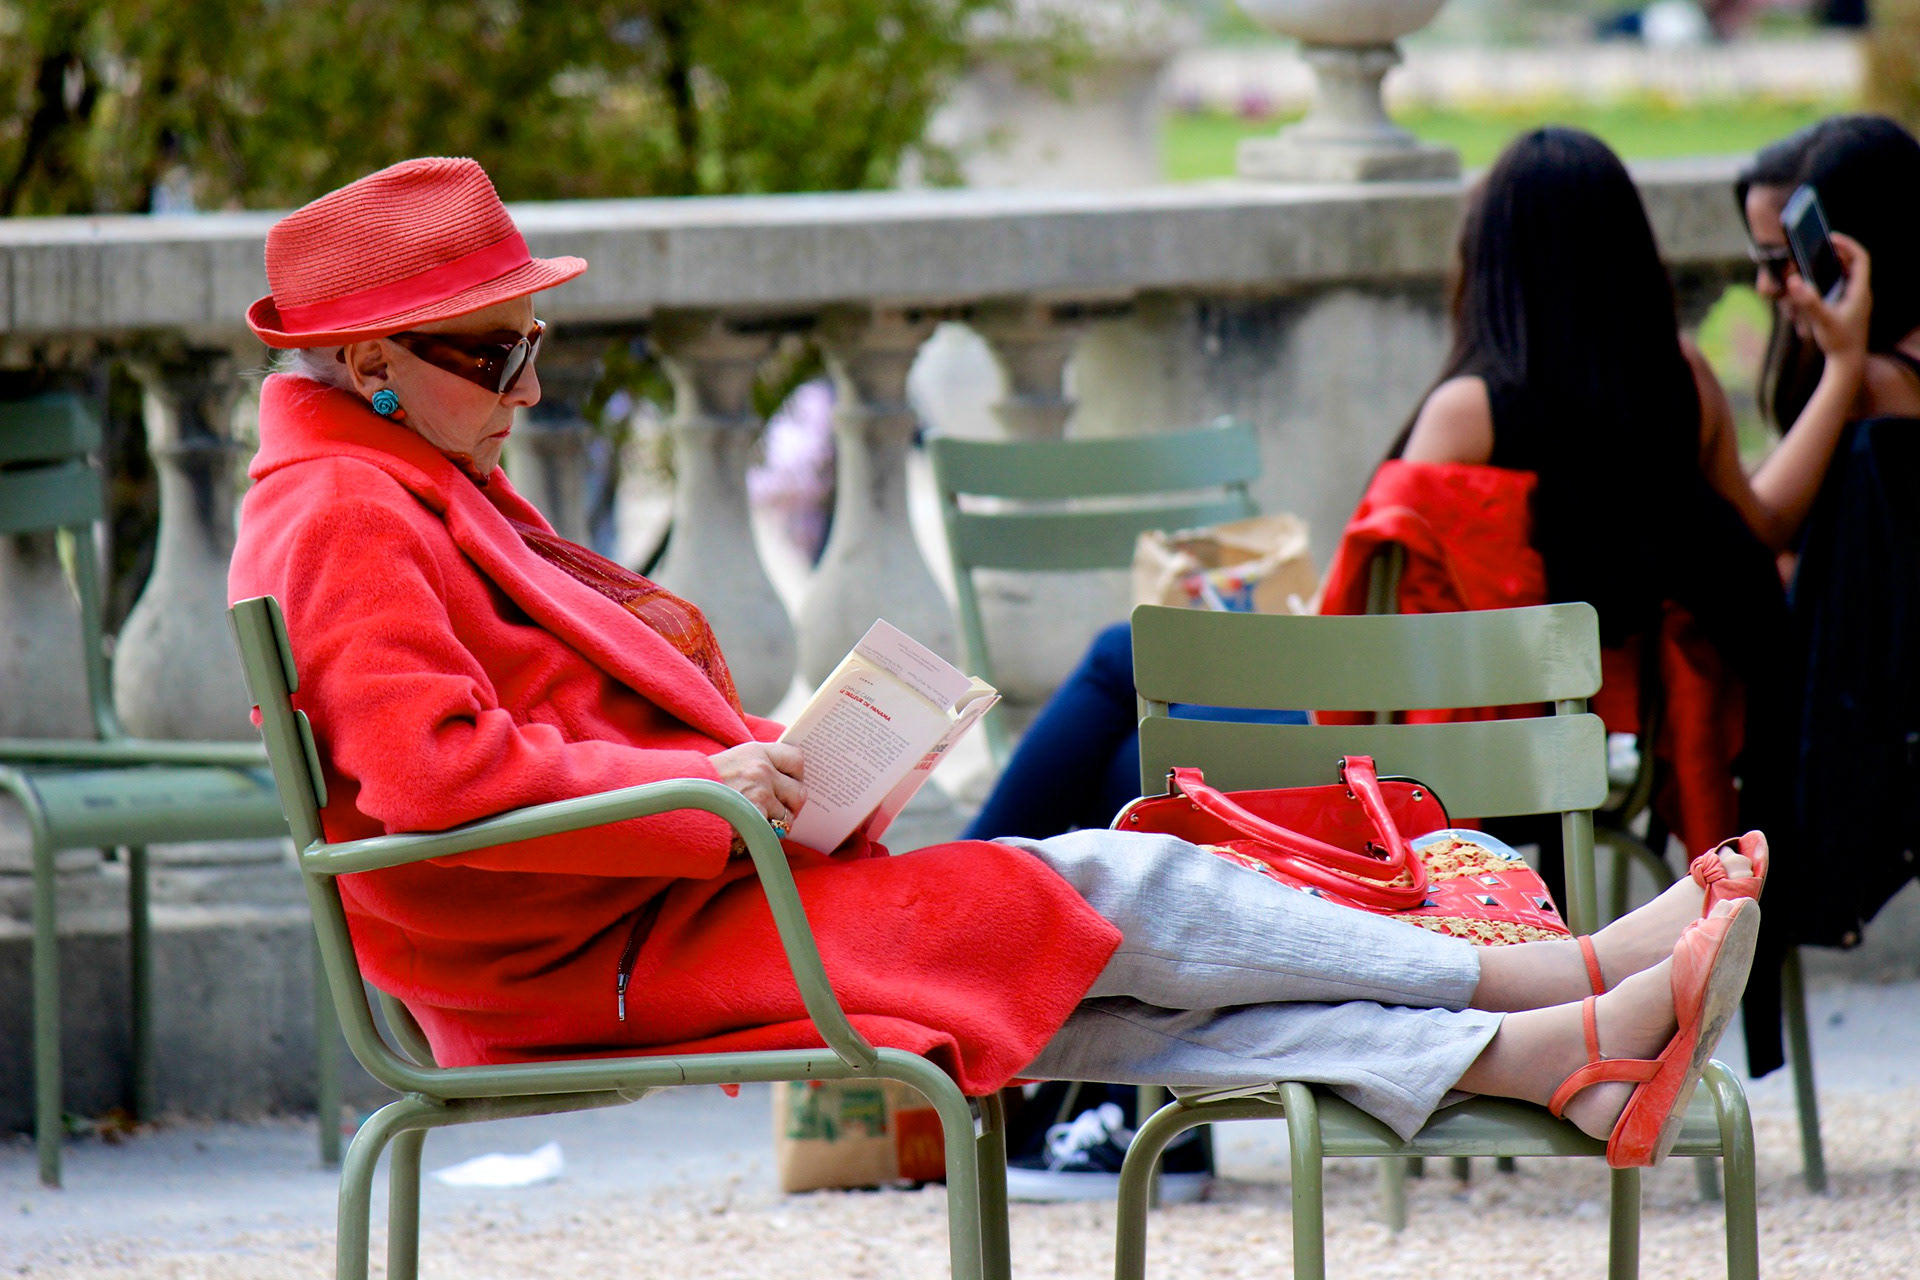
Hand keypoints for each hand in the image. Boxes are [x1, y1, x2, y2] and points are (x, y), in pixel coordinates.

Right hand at [711, 742, 805, 831]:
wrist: (679, 800)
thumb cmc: (702, 784)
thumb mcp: (730, 763)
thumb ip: (756, 766)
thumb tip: (784, 781)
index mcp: (755, 751)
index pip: (796, 758)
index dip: (797, 775)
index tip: (792, 783)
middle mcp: (761, 769)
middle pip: (799, 791)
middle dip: (792, 806)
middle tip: (779, 812)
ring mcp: (760, 793)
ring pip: (787, 815)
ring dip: (776, 823)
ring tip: (757, 823)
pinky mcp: (754, 816)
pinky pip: (773, 831)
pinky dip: (763, 835)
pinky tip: (747, 831)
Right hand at [1786, 232, 1871, 368]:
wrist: (1848, 363)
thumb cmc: (1838, 342)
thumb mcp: (1822, 320)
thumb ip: (1808, 301)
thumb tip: (1794, 281)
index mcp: (1860, 291)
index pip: (1861, 258)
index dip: (1847, 245)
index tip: (1830, 238)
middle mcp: (1861, 293)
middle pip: (1855, 264)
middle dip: (1838, 253)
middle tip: (1819, 247)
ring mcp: (1856, 301)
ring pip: (1848, 275)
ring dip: (1834, 265)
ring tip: (1816, 261)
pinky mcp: (1848, 309)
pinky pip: (1842, 286)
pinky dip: (1831, 279)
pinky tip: (1816, 284)